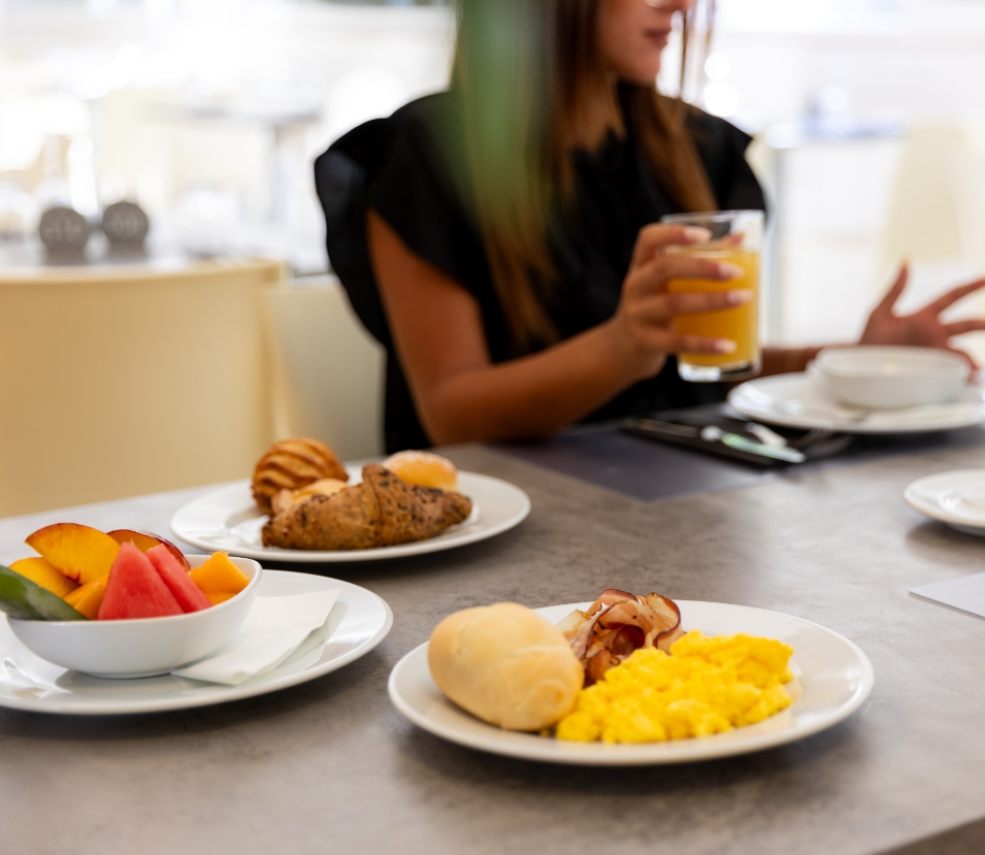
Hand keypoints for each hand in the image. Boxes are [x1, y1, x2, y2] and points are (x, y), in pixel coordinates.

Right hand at [608, 224, 752, 379]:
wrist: (624, 347)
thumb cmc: (654, 305)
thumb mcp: (666, 282)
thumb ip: (698, 260)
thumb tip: (741, 239)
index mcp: (641, 266)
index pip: (648, 239)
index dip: (674, 233)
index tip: (705, 235)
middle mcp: (635, 287)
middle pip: (664, 269)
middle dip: (702, 268)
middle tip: (736, 272)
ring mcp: (638, 315)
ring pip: (673, 304)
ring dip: (712, 300)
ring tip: (743, 298)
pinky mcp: (646, 342)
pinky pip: (677, 342)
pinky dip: (705, 344)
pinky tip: (728, 345)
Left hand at [860, 262, 984, 367]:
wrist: (858, 366)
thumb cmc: (869, 339)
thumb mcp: (879, 313)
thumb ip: (894, 290)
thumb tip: (905, 261)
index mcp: (924, 317)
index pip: (951, 297)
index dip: (969, 287)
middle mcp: (934, 334)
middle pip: (966, 325)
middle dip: (981, 324)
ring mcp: (934, 353)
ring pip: (962, 352)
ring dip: (973, 358)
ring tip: (977, 367)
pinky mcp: (931, 371)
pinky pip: (953, 373)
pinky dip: (965, 375)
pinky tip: (973, 378)